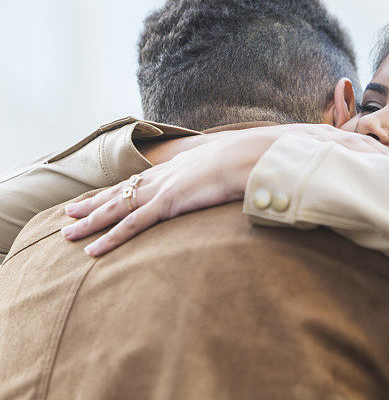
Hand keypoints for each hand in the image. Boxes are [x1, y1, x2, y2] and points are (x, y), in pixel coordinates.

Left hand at [61, 124, 388, 256]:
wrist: (289, 149)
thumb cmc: (291, 156)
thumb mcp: (287, 165)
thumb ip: (289, 174)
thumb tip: (310, 184)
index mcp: (207, 161)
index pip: (165, 176)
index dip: (139, 186)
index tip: (121, 194)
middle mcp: (186, 169)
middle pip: (135, 186)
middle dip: (103, 201)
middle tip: (74, 213)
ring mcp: (180, 182)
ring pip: (126, 202)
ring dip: (96, 218)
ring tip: (67, 232)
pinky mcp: (180, 199)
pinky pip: (140, 221)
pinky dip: (115, 236)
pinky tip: (93, 251)